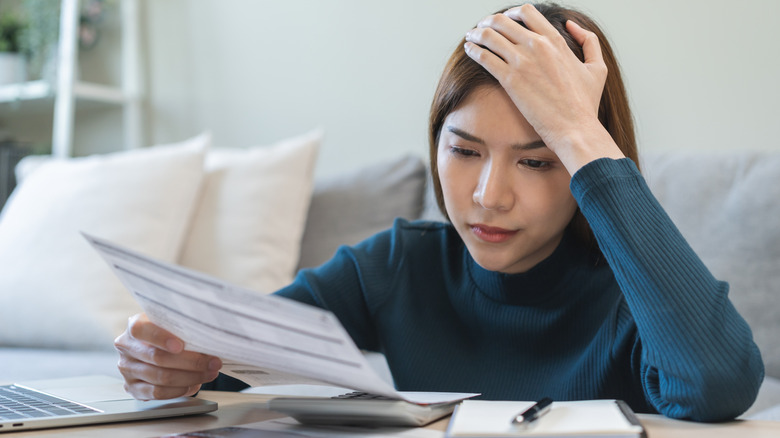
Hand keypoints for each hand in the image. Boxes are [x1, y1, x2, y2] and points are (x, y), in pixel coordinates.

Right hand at [114, 313, 221, 399]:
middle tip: (213, 362)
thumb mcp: (172, 323)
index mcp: (134, 326)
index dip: (161, 338)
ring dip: (190, 377)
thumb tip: (207, 338)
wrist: (153, 346)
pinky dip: (179, 390)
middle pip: (158, 358)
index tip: (180, 345)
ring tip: (209, 373)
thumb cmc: (167, 332)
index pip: (142, 330)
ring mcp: (127, 369)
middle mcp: (127, 347)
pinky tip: (194, 384)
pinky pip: (157, 393)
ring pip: (160, 377)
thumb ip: (182, 327)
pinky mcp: (132, 387)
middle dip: (191, 362)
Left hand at [464, 4, 622, 171]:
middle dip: (489, 22)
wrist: (574, 128)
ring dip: (477, 34)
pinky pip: (484, 57)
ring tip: (471, 37)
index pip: (527, 12)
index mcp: (555, 40)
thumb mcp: (597, 67)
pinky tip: (468, 50)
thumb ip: (588, 41)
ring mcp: (522, 61)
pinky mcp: (510, 79)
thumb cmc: (585, 104)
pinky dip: (473, 50)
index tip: (504, 20)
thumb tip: (570, 25)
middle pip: (503, 21)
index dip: (511, 13)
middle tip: (481, 28)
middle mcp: (537, 46)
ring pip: (490, 35)